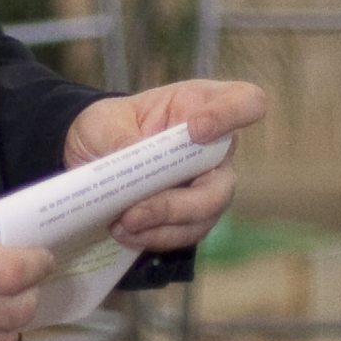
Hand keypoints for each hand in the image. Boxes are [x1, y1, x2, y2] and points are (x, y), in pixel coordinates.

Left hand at [62, 81, 266, 254]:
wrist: (93, 154)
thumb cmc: (109, 126)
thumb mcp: (105, 121)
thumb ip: (120, 139)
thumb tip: (134, 170)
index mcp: (201, 106)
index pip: (246, 102)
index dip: (232, 116)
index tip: (197, 131)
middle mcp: (215, 148)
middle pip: (223, 183)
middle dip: (178, 204)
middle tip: (134, 213)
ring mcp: (208, 184)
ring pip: (205, 215)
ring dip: (162, 225)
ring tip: (122, 226)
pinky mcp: (193, 215)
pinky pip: (186, 233)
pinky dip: (155, 237)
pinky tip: (126, 234)